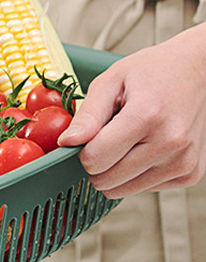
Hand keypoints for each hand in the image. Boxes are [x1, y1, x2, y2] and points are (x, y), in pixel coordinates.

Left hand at [58, 23, 205, 197]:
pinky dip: (137, 174)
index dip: (83, 150)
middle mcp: (170, 143)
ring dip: (117, 170)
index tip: (92, 134)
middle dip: (97, 162)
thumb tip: (67, 142)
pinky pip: (144, 190)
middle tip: (109, 136)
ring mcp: (183, 162)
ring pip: (122, 191)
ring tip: (131, 140)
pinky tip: (147, 147)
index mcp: (147, 116)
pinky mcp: (189, 174)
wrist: (196, 70)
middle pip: (106, 181)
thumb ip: (87, 114)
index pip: (94, 160)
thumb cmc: (153, 72)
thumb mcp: (110, 80)